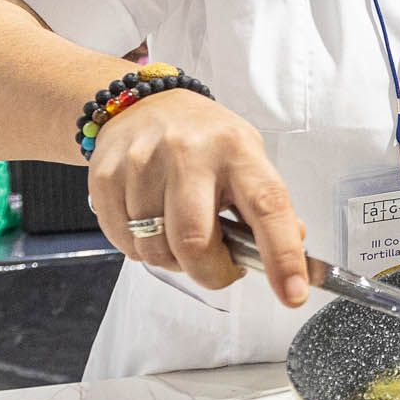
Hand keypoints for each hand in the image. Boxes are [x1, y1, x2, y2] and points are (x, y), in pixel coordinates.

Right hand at [86, 89, 325, 307]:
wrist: (143, 105)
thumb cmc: (205, 140)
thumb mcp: (247, 158)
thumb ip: (268, 205)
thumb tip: (291, 250)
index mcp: (237, 151)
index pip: (268, 207)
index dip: (282, 256)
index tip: (293, 293)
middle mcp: (189, 152)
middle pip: (195, 242)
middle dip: (210, 273)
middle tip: (218, 267)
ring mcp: (142, 162)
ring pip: (155, 249)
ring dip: (173, 261)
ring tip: (181, 236)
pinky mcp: (105, 176)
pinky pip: (124, 243)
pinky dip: (142, 249)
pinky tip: (152, 224)